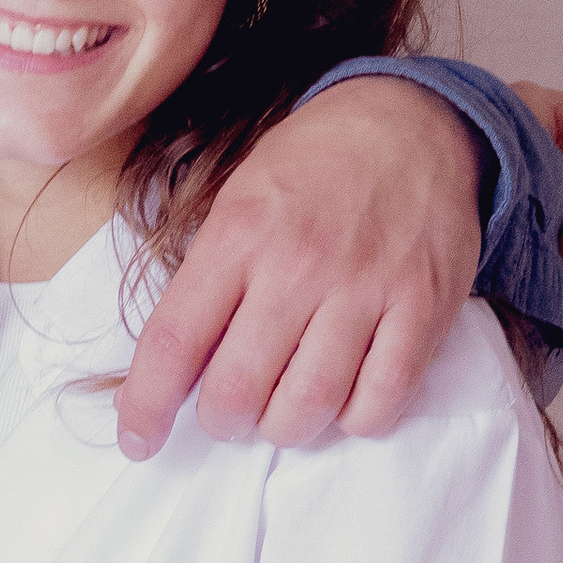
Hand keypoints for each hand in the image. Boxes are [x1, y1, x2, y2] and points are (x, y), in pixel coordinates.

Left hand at [118, 80, 480, 458]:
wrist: (412, 120)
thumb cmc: (310, 168)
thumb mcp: (236, 200)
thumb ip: (206, 280)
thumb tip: (174, 369)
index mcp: (238, 234)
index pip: (173, 342)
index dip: (146, 406)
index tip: (138, 441)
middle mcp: (299, 263)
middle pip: (238, 390)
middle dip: (221, 422)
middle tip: (228, 412)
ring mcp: (366, 287)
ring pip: (308, 405)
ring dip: (285, 427)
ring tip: (282, 409)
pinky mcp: (425, 306)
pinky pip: (382, 400)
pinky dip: (354, 419)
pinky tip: (343, 400)